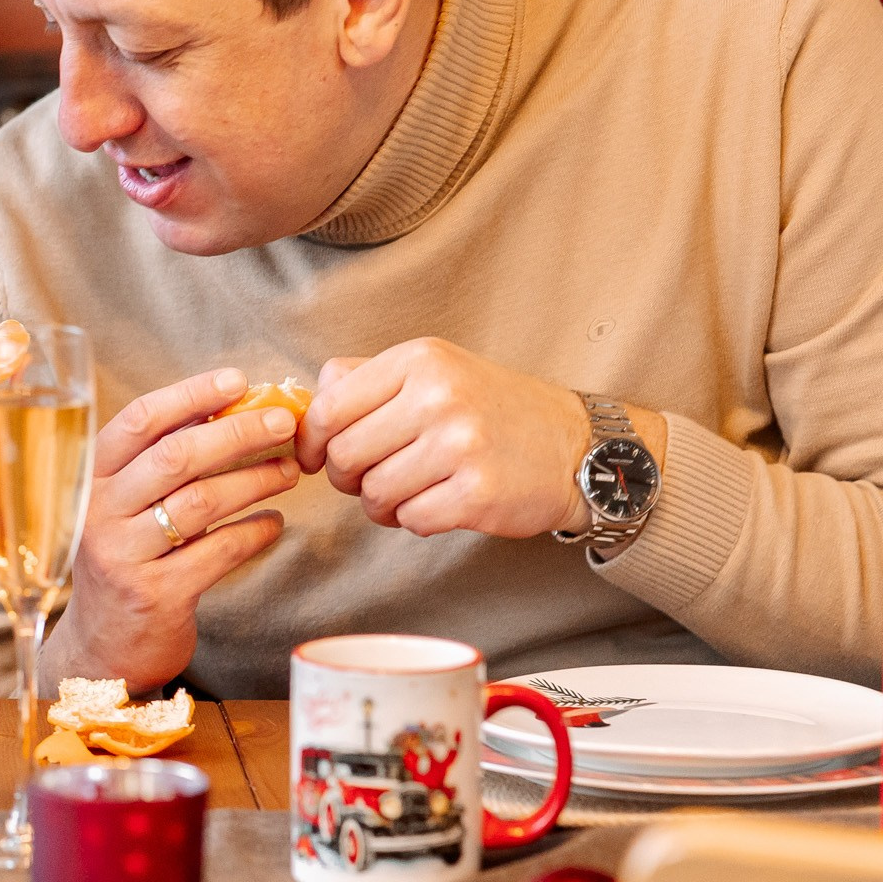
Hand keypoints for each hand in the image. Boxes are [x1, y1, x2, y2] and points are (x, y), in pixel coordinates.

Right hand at [43, 368, 296, 691]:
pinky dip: (254, 533)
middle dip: (238, 432)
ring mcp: (123, 555)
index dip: (189, 395)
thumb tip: (226, 408)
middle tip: (284, 423)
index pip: (137, 421)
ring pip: (201, 501)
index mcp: (90, 480)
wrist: (103, 649)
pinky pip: (218, 552)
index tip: (236, 381)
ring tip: (289, 471)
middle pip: (176, 456)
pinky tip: (275, 524)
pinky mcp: (155, 595)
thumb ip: (159, 463)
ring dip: (254, 480)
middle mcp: (99, 513)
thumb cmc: (127, 562)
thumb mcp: (125, 508)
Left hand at [293, 338, 591, 538]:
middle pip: (344, 456)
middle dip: (348, 478)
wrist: (577, 447)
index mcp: (419, 361)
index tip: (316, 457)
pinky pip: (412, 520)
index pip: (329, 408)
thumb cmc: (493, 410)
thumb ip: (366, 380)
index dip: (312, 443)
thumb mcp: (434, 371)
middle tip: (370, 479)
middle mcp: (438, 397)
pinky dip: (417, 520)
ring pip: (374, 494)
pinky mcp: (478, 492)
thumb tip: (305, 405)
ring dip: (383, 504)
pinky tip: (440, 503)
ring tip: (411, 491)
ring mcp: (460, 445)